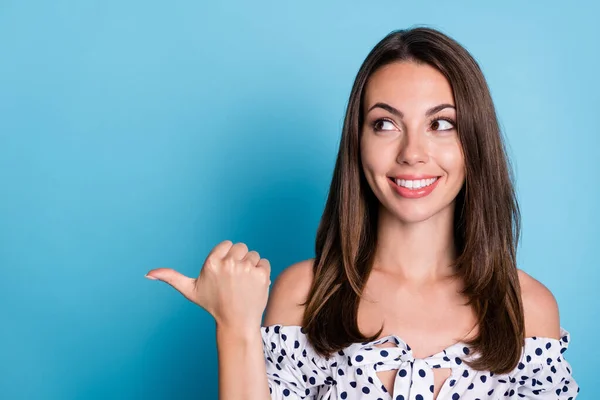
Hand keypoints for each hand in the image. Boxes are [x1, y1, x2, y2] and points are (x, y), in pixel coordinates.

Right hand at [145, 240, 270, 329]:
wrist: (236, 322)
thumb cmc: (213, 304)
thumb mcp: (190, 290)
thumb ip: (171, 277)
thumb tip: (148, 273)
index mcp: (212, 262)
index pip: (228, 244)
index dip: (227, 257)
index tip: (225, 273)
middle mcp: (228, 263)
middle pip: (241, 247)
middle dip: (240, 260)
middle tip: (235, 279)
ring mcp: (246, 268)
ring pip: (254, 255)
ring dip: (252, 267)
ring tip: (244, 284)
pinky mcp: (261, 274)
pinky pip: (264, 263)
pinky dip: (262, 273)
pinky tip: (254, 285)